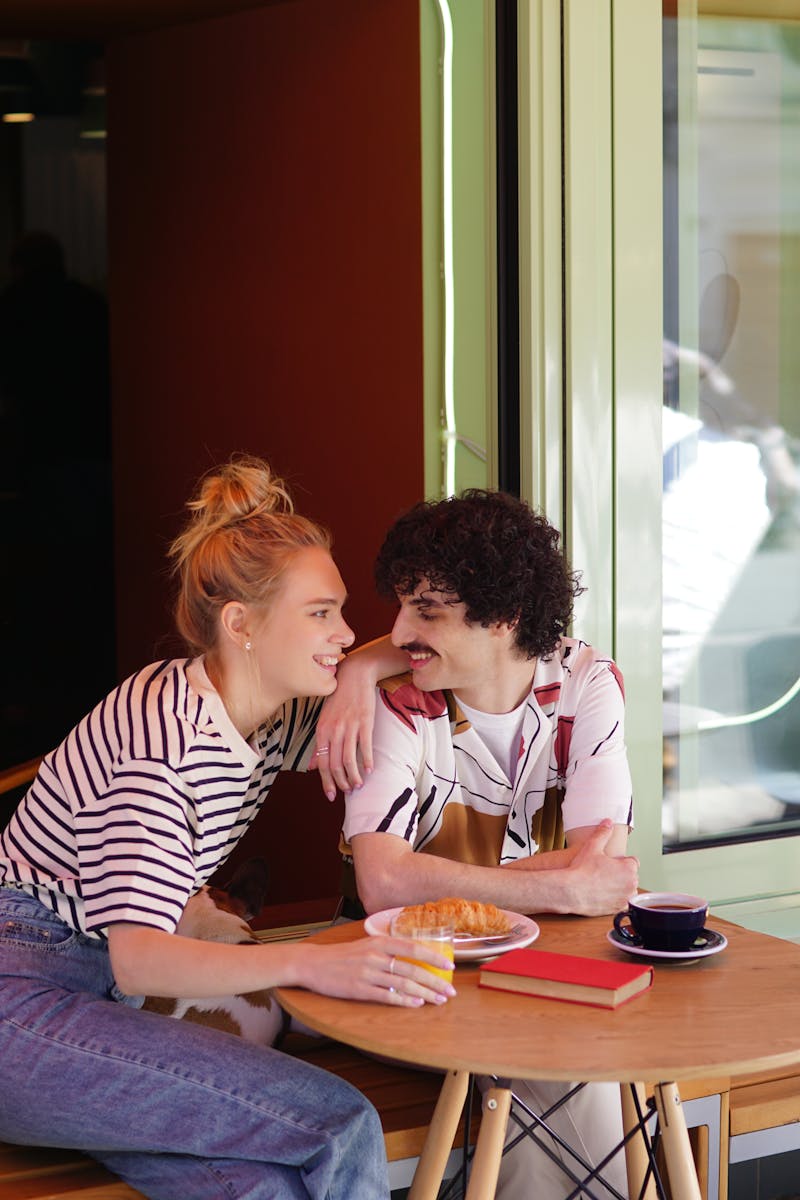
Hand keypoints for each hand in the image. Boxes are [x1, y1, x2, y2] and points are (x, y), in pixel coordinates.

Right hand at [298, 935, 455, 1007]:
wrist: (313, 963)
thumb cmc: (342, 955)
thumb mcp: (366, 944)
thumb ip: (388, 949)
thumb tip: (414, 957)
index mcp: (379, 941)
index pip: (413, 948)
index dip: (434, 957)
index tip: (450, 966)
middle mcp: (375, 955)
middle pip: (412, 969)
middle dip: (435, 981)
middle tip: (450, 991)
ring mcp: (368, 973)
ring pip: (403, 984)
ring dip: (425, 993)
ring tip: (439, 1000)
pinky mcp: (359, 989)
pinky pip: (387, 996)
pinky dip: (404, 1000)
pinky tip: (417, 1004)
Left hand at [310, 660, 376, 798]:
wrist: (354, 675)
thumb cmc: (338, 698)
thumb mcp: (324, 720)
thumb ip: (320, 744)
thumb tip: (312, 766)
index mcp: (322, 730)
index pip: (322, 762)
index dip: (326, 781)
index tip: (331, 795)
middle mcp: (333, 730)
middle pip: (335, 764)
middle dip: (341, 782)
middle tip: (347, 792)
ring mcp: (349, 726)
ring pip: (349, 759)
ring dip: (354, 776)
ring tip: (359, 785)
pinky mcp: (365, 722)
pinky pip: (365, 747)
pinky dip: (367, 761)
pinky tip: (370, 770)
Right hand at [565, 820, 638, 915]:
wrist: (571, 891)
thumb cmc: (581, 870)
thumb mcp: (592, 847)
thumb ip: (603, 833)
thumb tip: (607, 822)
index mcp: (629, 868)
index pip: (632, 862)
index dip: (621, 861)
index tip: (611, 863)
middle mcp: (631, 884)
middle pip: (631, 876)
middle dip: (621, 874)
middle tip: (605, 872)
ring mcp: (625, 898)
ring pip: (628, 890)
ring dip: (621, 887)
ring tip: (604, 884)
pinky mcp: (618, 909)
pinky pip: (623, 903)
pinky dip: (616, 900)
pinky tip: (604, 894)